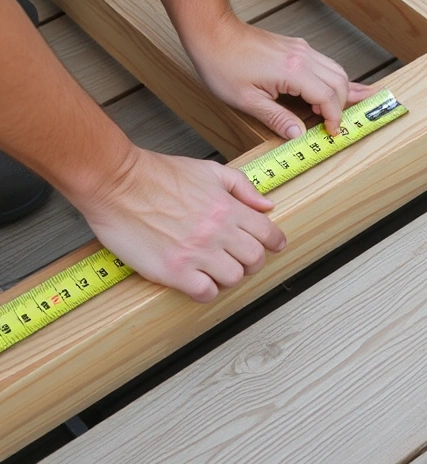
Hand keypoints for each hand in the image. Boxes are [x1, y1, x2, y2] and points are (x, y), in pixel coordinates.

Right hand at [75, 148, 285, 302]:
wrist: (116, 182)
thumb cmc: (157, 175)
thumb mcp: (209, 170)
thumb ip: (242, 187)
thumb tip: (267, 205)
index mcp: (228, 208)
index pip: (268, 233)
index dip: (275, 242)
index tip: (273, 246)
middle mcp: (217, 232)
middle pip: (255, 259)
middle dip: (252, 261)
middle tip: (239, 259)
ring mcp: (196, 253)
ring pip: (234, 278)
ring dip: (228, 277)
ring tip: (215, 270)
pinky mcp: (173, 270)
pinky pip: (205, 293)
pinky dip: (206, 291)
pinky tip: (197, 281)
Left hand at [184, 14, 375, 137]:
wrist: (212, 32)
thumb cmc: (223, 63)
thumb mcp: (248, 101)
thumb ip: (277, 119)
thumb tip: (297, 134)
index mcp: (293, 71)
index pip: (328, 97)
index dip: (335, 117)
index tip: (332, 132)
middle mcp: (302, 57)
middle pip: (339, 82)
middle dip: (341, 106)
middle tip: (334, 125)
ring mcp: (301, 49)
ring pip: (336, 70)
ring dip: (339, 92)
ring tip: (336, 110)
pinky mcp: (296, 47)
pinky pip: (325, 64)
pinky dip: (332, 79)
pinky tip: (333, 88)